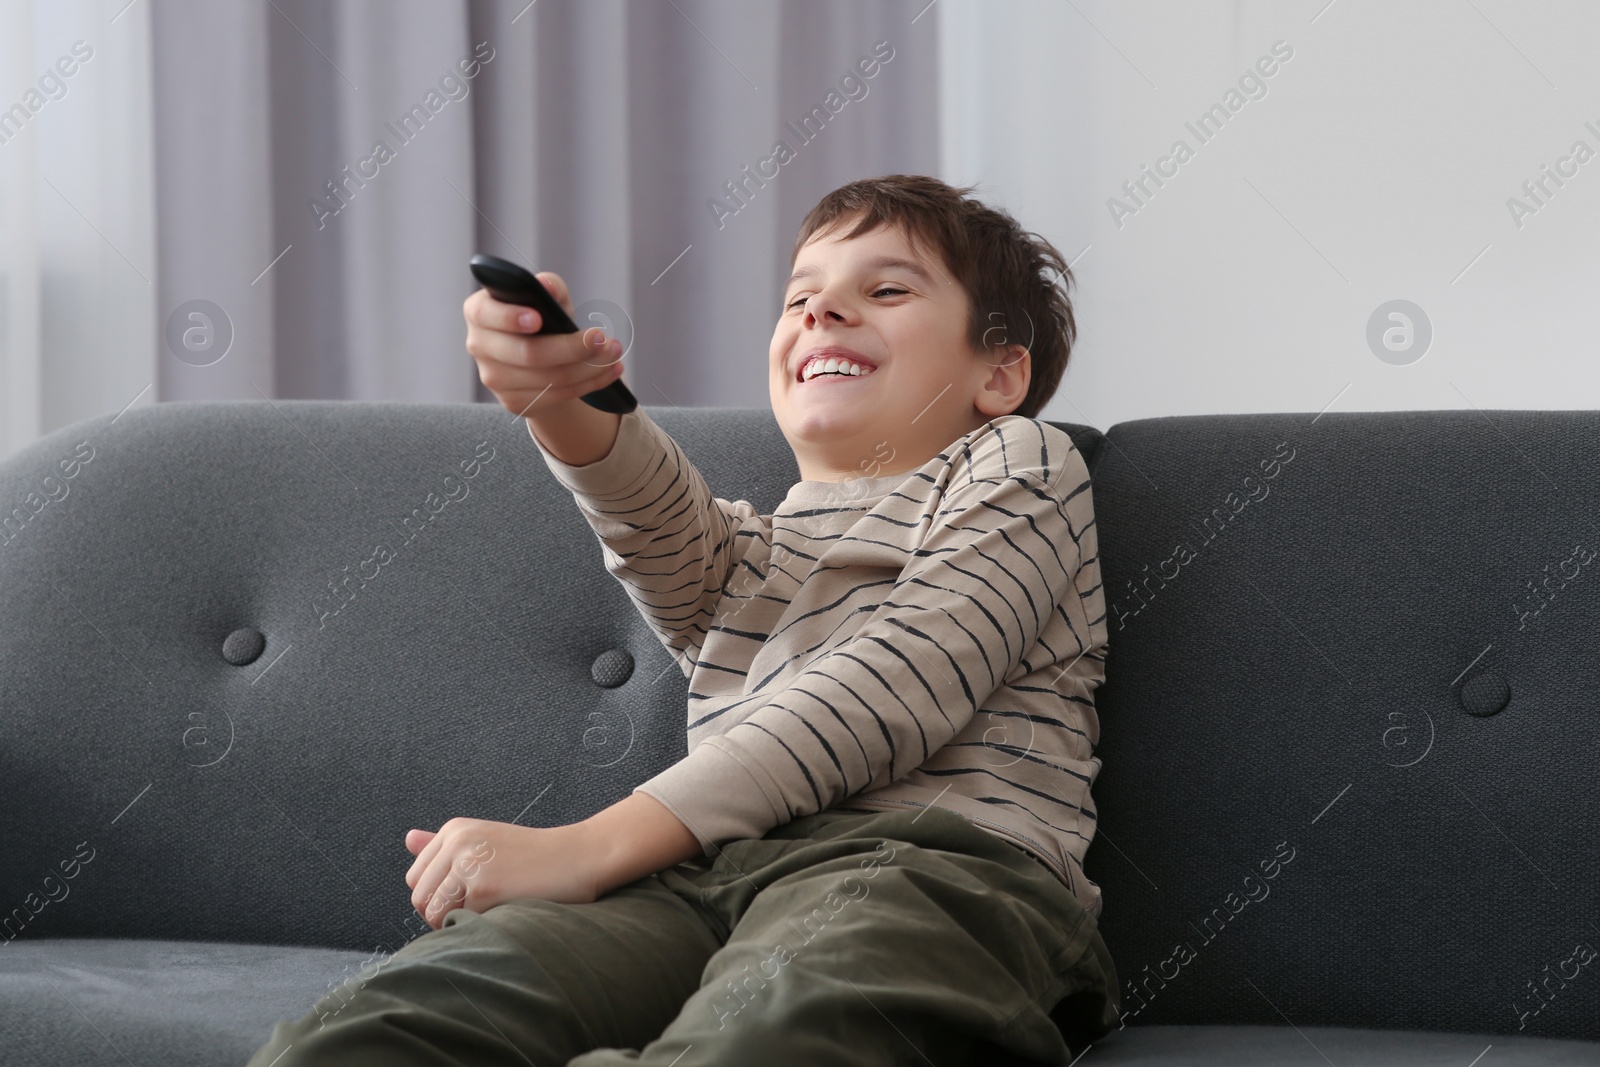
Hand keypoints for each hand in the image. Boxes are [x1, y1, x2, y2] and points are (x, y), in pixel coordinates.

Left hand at [403, 818, 600, 929]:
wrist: (578, 857)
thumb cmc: (533, 856)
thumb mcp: (485, 841)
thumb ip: (444, 845)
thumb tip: (407, 838)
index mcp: (454, 830)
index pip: (415, 879)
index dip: (437, 896)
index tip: (469, 894)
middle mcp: (457, 842)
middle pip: (419, 898)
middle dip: (442, 913)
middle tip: (480, 907)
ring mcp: (469, 864)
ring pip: (433, 913)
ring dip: (457, 921)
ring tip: (490, 908)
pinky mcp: (483, 889)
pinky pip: (460, 923)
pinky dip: (479, 924)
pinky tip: (505, 908)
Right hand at [463, 271, 624, 417]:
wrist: (540, 355)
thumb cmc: (541, 317)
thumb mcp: (544, 297)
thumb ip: (548, 286)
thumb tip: (547, 287)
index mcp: (479, 312)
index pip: (486, 315)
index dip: (510, 318)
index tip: (538, 319)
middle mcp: (479, 346)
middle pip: (528, 354)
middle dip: (572, 347)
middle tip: (603, 338)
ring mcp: (494, 378)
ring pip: (550, 378)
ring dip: (590, 366)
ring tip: (615, 352)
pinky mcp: (514, 402)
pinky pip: (559, 395)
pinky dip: (591, 382)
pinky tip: (611, 371)